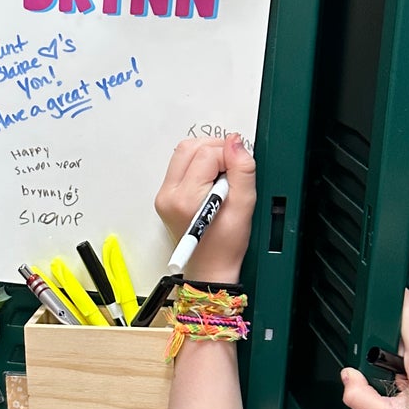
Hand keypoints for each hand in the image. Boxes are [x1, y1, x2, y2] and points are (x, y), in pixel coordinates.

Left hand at [154, 132, 254, 284]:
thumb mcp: (244, 205)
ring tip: (222, 179)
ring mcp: (164, 195)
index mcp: (185, 198)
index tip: (238, 173)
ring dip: (207, 156)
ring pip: (184, 153)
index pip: (207, 153)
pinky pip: (182, 166)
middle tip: (232, 171)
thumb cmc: (226, 246)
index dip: (229, 156)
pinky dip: (199, 166)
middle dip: (216, 150)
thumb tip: (235, 142)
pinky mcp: (167, 196)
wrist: (211, 267)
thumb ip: (242, 170)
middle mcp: (169, 195)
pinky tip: (212, 183)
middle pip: (189, 148)